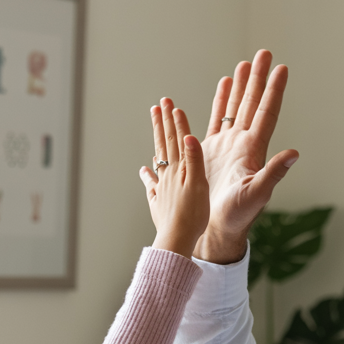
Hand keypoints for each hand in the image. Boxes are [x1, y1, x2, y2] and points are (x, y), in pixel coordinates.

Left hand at [139, 98, 208, 258]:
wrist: (177, 239)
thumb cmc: (193, 216)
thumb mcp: (199, 186)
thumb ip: (194, 160)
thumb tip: (189, 136)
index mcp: (180, 170)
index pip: (178, 140)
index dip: (176, 121)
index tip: (172, 104)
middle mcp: (168, 175)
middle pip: (165, 144)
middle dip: (163, 122)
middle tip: (160, 104)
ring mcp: (161, 188)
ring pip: (158, 159)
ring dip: (157, 140)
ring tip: (154, 124)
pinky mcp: (158, 203)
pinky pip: (151, 185)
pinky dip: (148, 175)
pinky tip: (144, 169)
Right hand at [195, 49, 298, 263]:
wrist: (217, 227)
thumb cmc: (238, 216)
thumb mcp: (257, 194)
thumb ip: (274, 173)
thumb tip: (295, 154)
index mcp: (254, 151)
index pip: (267, 113)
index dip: (274, 91)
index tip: (282, 68)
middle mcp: (243, 144)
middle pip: (253, 104)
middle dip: (258, 79)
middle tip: (264, 53)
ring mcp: (227, 146)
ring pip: (235, 108)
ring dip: (242, 86)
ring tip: (245, 64)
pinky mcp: (211, 151)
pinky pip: (216, 120)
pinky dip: (221, 101)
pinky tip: (225, 85)